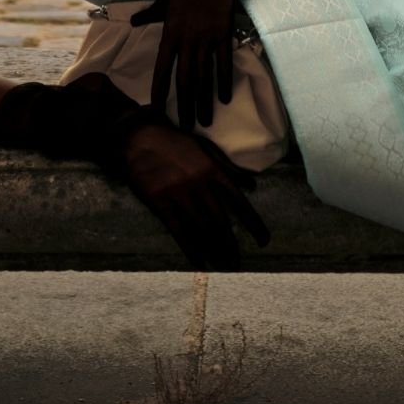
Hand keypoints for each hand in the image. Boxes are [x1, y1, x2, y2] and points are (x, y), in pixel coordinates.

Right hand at [122, 120, 269, 268]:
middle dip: (231, 244)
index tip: (263, 240)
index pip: (238, 201)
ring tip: (223, 267)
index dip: (253, 223)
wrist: (140, 136)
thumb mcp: (206, 148)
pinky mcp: (160, 201)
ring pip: (201, 228)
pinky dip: (190, 248)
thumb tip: (252, 186)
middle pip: (220, 220)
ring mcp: (178, 193)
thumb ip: (228, 167)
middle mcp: (199, 184)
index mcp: (212, 170)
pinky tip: (199, 261)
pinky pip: (178, 229)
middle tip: (238, 264)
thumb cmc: (175, 141)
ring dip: (214, 250)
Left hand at [131, 0, 234, 130]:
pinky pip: (224, 63)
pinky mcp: (224, 35)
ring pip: (205, 76)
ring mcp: (207, 39)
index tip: (157, 110)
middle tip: (185, 126)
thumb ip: (148, 16)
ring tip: (205, 120)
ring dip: (204, 100)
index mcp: (170, 34)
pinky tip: (224, 98)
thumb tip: (132, 23)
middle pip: (185, 80)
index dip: (160, 91)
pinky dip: (224, 81)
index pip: (162, 69)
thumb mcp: (162, 2)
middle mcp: (188, 41)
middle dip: (185, 105)